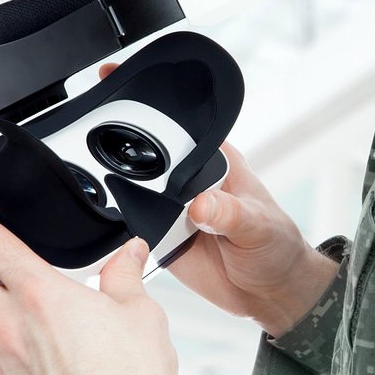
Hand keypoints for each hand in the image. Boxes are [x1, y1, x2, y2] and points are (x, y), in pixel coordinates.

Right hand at [98, 64, 338, 337]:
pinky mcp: (159, 237)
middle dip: (121, 146)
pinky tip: (118, 227)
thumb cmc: (276, 245)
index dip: (148, 101)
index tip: (117, 82)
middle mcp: (187, 179)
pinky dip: (121, 227)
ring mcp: (170, 207)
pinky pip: (130, 227)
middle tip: (98, 143)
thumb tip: (200, 203)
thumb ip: (230, 213)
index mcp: (213, 159)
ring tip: (115, 195)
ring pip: (131, 188)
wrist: (269, 293)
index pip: (177, 122)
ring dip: (118, 190)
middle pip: (145, 152)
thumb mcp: (259, 225)